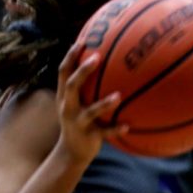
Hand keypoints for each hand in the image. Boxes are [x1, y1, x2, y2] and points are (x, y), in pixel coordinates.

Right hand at [55, 42, 123, 163]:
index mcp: (65, 96)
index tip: (82, 41)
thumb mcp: (78, 103)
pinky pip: (104, 132)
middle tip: (97, 58)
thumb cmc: (81, 121)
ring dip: (104, 104)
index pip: (63, 72)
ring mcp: (78, 122)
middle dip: (83, 71)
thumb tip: (106, 62)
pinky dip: (115, 129)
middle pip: (71, 85)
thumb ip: (87, 86)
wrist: (72, 152)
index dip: (71, 56)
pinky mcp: (89, 136)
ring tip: (118, 96)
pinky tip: (128, 125)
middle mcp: (68, 107)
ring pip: (90, 112)